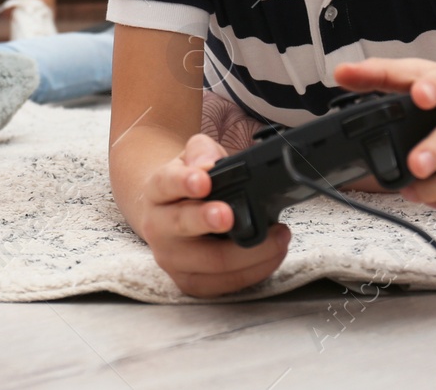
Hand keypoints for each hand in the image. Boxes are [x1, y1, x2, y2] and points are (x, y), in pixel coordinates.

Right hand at [133, 133, 290, 297]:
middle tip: (229, 215)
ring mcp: (171, 259)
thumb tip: (210, 164)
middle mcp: (158, 227)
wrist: (167, 216)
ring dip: (248, 252)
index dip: (184, 182)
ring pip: (211, 262)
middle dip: (207, 220)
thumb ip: (201, 152)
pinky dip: (253, 271)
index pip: (166, 184)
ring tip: (278, 236)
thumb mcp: (192, 158)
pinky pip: (224, 284)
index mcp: (157, 191)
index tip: (203, 181)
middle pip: (182, 225)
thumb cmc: (187, 186)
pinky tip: (271, 255)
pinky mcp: (189, 282)